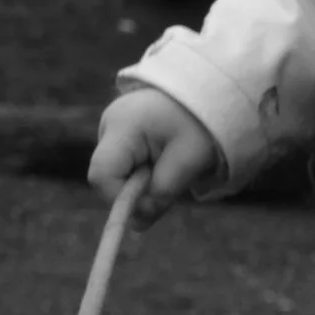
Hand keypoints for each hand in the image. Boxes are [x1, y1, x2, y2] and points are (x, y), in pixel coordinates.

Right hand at [89, 88, 221, 228]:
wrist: (212, 88)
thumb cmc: (202, 122)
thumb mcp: (189, 160)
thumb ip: (161, 194)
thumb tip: (137, 226)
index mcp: (123, 124)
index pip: (103, 174)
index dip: (119, 198)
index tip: (150, 203)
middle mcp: (110, 122)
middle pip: (109, 175)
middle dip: (135, 189)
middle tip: (170, 179)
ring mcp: (112, 125)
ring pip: (117, 172)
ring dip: (143, 179)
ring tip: (173, 160)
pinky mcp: (121, 131)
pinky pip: (125, 163)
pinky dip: (144, 169)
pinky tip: (165, 156)